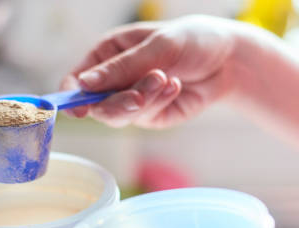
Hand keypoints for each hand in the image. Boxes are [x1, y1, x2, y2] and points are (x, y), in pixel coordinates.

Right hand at [60, 15, 237, 127]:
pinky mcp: (151, 115)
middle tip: (139, 95)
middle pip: (97, 105)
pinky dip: (161, 101)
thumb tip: (84, 84)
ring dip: (143, 99)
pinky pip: (146, 116)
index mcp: (107, 53)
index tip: (76, 109)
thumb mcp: (157, 46)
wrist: (227, 60)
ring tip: (166, 79)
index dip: (71, 96)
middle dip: (118, 101)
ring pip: (120, 115)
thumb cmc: (191, 40)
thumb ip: (122, 67)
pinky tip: (176, 85)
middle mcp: (115, 79)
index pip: (76, 79)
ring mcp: (132, 99)